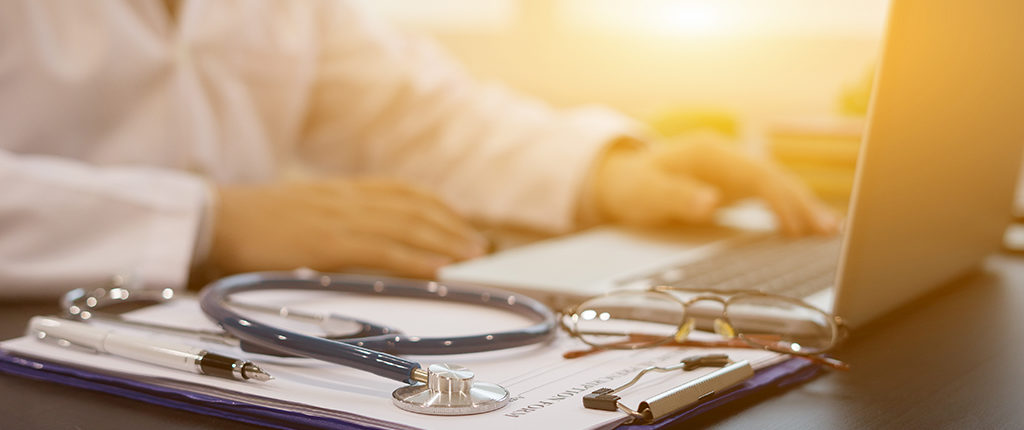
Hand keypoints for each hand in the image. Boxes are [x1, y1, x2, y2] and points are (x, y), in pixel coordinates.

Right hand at [208, 179, 486, 277]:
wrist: (216, 220)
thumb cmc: (255, 222)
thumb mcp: (303, 212)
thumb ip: (335, 218)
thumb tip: (362, 237)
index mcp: (341, 190)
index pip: (402, 191)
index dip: (438, 205)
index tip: (460, 220)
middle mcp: (348, 198)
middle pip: (414, 207)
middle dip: (451, 226)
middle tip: (477, 246)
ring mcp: (340, 218)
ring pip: (407, 225)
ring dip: (444, 241)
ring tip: (470, 257)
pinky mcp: (330, 241)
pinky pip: (383, 250)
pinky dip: (416, 259)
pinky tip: (437, 269)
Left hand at [587, 136, 839, 234]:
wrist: (621, 179)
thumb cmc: (632, 186)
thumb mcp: (647, 193)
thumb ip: (678, 197)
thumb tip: (711, 203)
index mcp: (709, 152)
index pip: (755, 173)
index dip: (778, 198)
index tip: (794, 224)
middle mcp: (727, 156)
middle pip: (773, 176)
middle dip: (801, 202)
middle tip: (827, 230)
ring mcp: (733, 169)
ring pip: (776, 185)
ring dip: (802, 206)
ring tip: (829, 231)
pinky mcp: (734, 184)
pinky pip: (769, 195)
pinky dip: (788, 209)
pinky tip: (807, 228)